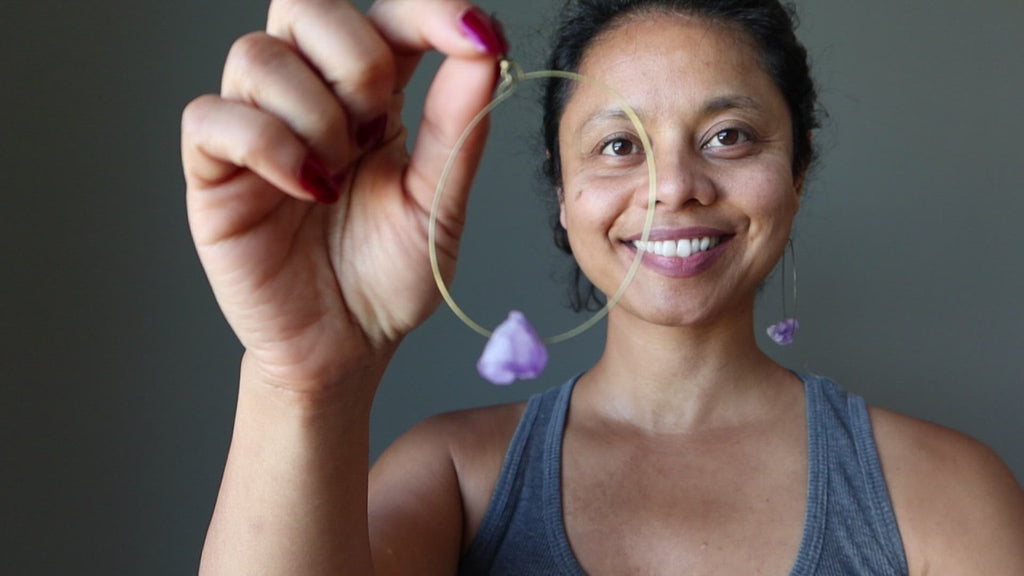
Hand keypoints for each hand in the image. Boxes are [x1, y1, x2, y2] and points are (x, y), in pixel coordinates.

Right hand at [181, 0, 506, 392]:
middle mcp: (309, 98)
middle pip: (306, 4)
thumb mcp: (439, 204)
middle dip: (355, 57)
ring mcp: (256, 129)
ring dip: (315, 112)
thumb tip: (485, 48)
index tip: (474, 36)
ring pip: (258, 55)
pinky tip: (308, 188)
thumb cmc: (388, 277)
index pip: (385, 14)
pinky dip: (267, 144)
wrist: (346, 348)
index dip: (425, 10)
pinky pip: (212, 116)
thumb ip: (457, 127)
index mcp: (371, 97)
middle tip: (378, 127)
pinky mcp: (213, 171)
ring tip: (338, 175)